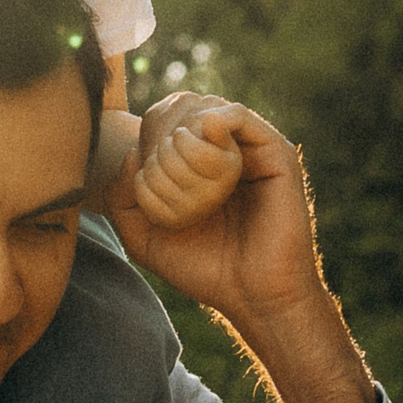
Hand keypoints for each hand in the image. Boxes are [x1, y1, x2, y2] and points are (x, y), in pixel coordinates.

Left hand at [108, 97, 323, 326]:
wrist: (254, 296)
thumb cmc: (206, 269)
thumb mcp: (146, 239)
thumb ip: (125, 199)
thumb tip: (132, 155)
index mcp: (200, 165)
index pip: (166, 119)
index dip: (147, 134)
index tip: (143, 173)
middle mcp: (228, 151)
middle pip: (184, 105)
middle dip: (161, 132)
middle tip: (160, 167)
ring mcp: (253, 150)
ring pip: (208, 108)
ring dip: (184, 134)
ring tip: (184, 170)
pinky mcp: (276, 154)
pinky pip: (239, 117)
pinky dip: (214, 123)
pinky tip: (204, 147)